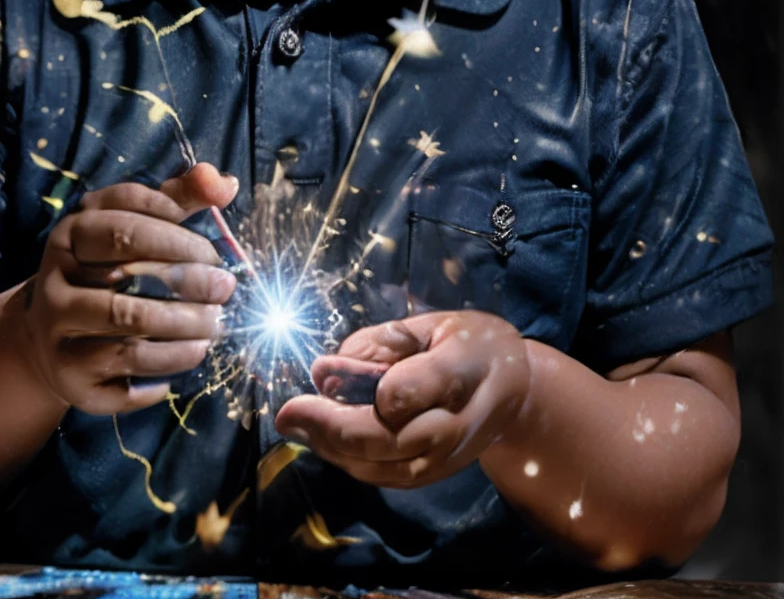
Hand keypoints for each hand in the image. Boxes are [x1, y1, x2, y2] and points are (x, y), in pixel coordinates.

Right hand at [18, 162, 237, 414]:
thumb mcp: (135, 227)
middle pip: (126, 273)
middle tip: (225, 287)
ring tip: (216, 324)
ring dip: (183, 325)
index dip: (176, 234)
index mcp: (70, 234)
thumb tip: (224, 182)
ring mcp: (58, 331)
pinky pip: (126, 373)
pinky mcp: (70, 377)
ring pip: (127, 325)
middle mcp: (55, 280)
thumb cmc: (108, 271)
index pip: (125, 223)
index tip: (212, 250)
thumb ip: (179, 198)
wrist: (53, 340)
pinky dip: (167, 364)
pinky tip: (193, 352)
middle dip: (186, 279)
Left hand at [274, 310, 530, 488]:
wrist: (516, 393)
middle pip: (381, 439)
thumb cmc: (469, 345)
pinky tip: (321, 442)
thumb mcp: (432, 323)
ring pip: (377, 466)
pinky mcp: (434, 476)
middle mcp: (454, 425)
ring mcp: (445, 459)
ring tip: (295, 425)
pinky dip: (347, 462)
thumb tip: (323, 371)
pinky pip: (383, 477)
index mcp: (459, 372)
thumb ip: (378, 343)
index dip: (360, 387)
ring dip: (329, 449)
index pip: (405, 391)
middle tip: (285, 413)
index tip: (320, 375)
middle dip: (326, 428)